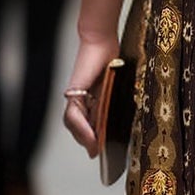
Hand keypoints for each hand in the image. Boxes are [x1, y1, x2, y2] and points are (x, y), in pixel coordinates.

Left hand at [61, 30, 118, 158]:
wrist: (100, 40)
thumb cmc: (111, 58)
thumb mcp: (117, 85)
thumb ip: (116, 101)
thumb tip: (121, 121)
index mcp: (93, 99)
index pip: (88, 124)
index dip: (92, 140)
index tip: (100, 154)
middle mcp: (81, 99)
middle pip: (78, 128)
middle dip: (87, 142)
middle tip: (98, 154)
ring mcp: (76, 96)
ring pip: (73, 124)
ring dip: (83, 138)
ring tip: (94, 148)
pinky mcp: (74, 92)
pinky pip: (73, 115)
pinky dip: (82, 128)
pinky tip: (92, 137)